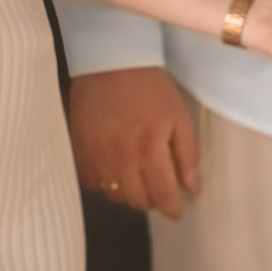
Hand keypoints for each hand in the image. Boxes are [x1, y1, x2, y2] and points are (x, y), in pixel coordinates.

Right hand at [69, 67, 199, 218]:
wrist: (109, 60)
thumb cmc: (150, 87)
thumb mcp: (179, 117)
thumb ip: (188, 156)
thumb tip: (192, 190)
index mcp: (149, 149)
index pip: (162, 196)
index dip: (173, 209)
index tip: (177, 209)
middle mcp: (120, 158)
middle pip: (138, 201)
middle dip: (153, 200)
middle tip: (159, 189)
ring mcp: (96, 155)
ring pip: (114, 196)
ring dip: (129, 193)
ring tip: (137, 178)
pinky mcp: (80, 149)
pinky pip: (91, 183)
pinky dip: (104, 184)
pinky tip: (113, 170)